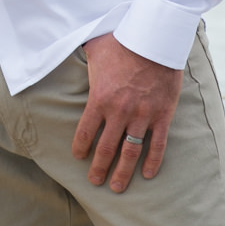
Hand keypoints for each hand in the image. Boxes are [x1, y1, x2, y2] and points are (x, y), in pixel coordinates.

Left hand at [71, 32, 182, 191]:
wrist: (155, 38)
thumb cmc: (121, 41)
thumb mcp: (93, 50)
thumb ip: (81, 61)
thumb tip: (61, 47)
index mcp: (99, 99)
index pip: (84, 132)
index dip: (80, 148)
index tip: (78, 157)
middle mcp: (119, 112)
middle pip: (106, 148)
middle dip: (99, 168)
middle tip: (95, 182)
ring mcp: (142, 115)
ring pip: (131, 151)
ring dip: (123, 172)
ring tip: (118, 187)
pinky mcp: (163, 114)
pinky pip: (158, 144)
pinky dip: (153, 161)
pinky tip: (148, 174)